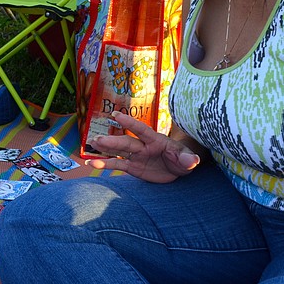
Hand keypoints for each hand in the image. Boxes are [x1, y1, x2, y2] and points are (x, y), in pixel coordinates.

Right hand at [86, 112, 200, 182]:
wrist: (178, 168)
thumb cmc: (183, 159)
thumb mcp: (188, 159)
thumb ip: (188, 159)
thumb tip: (192, 160)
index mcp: (155, 140)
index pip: (142, 130)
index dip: (130, 123)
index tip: (116, 116)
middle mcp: (143, 146)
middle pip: (125, 142)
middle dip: (112, 141)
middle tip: (97, 139)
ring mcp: (136, 155)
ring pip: (118, 151)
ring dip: (105, 147)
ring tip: (91, 144)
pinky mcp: (133, 166)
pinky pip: (117, 164)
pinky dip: (104, 164)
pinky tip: (91, 163)